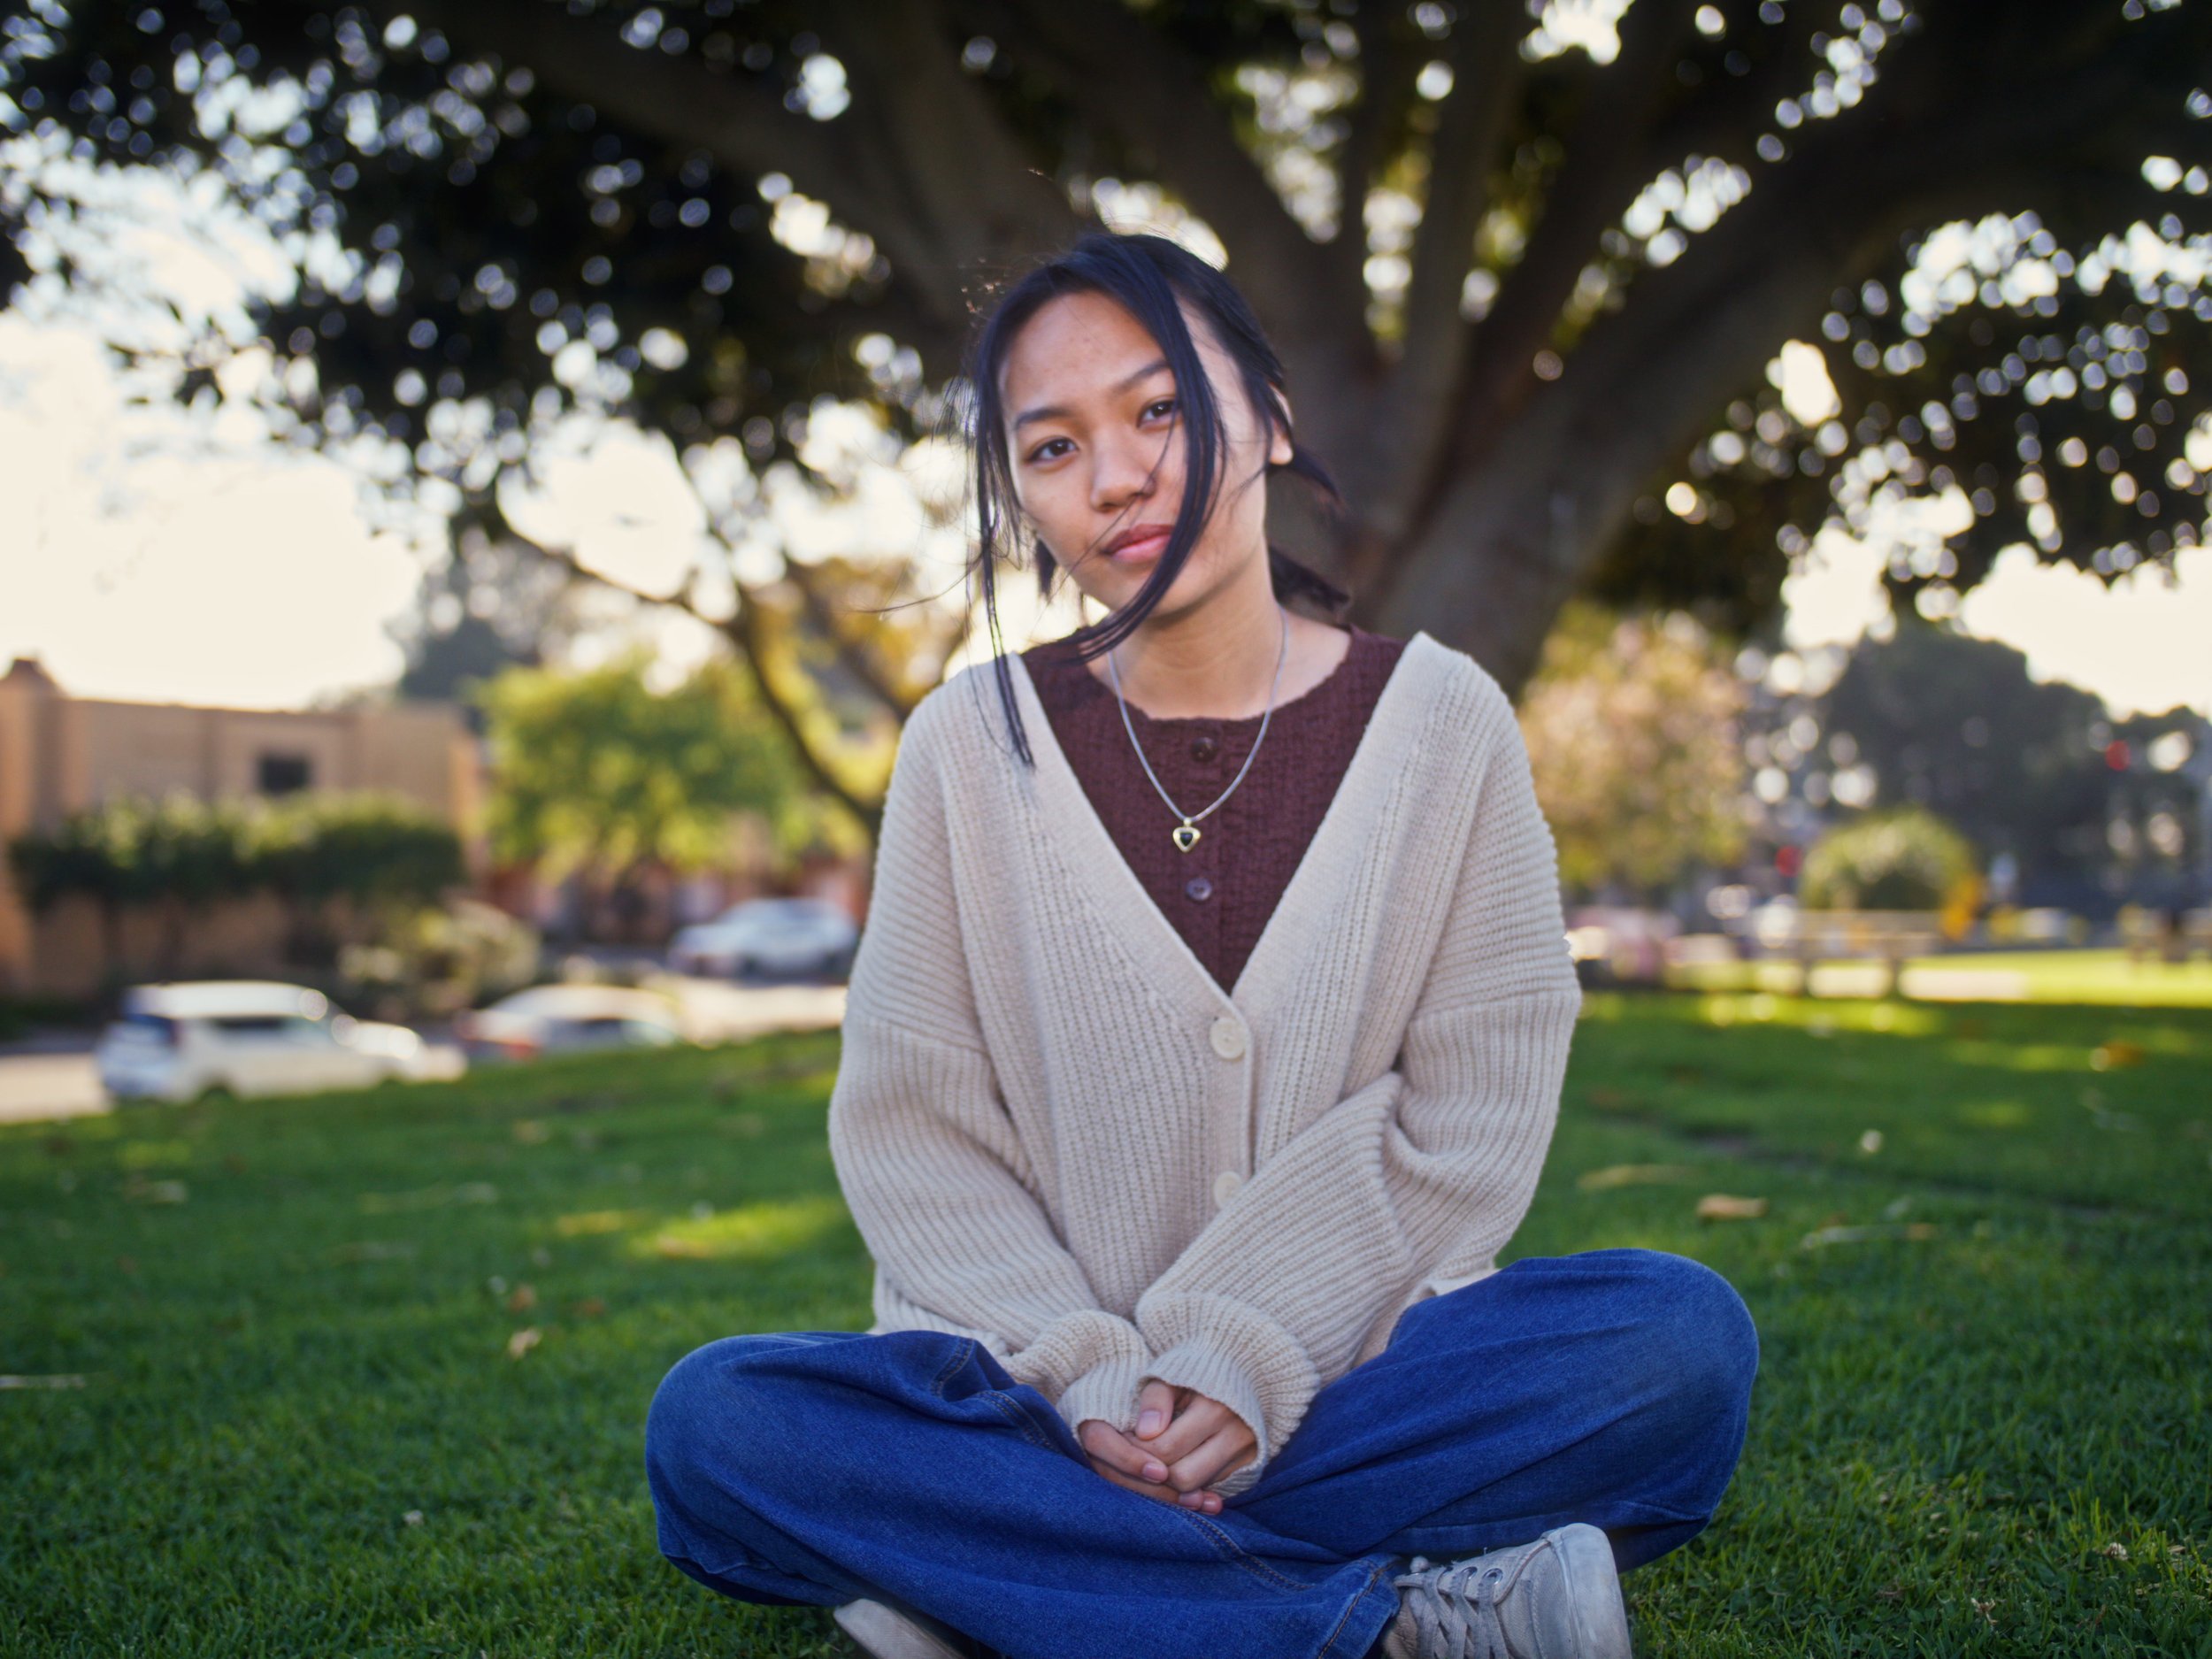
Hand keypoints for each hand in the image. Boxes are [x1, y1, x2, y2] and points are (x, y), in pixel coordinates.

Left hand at [1076, 1380, 1256, 1514]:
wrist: (1242, 1369)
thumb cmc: (1196, 1371)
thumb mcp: (1173, 1373)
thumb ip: (1156, 1399)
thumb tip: (1145, 1432)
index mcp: (1215, 1408)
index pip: (1165, 1449)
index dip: (1138, 1451)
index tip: (1127, 1440)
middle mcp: (1236, 1435)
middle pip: (1183, 1477)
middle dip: (1155, 1471)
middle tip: (1138, 1455)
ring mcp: (1245, 1454)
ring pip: (1198, 1489)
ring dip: (1172, 1481)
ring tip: (1156, 1458)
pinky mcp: (1249, 1465)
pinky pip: (1212, 1487)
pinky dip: (1191, 1482)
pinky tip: (1178, 1462)